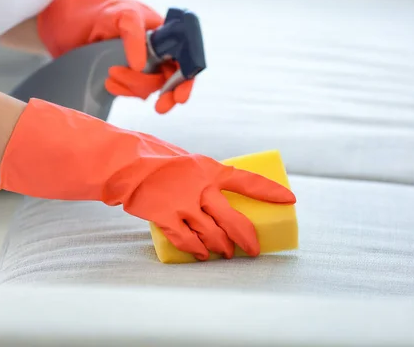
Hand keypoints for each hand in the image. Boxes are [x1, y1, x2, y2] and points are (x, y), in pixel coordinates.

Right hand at [0, 99, 295, 259]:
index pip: (248, 181)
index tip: (290, 200)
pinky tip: (203, 255)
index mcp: (209, 168)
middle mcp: (200, 187)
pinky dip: (197, 250)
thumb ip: (205, 176)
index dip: (271, 192)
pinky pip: (187, 240)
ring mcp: (183, 203)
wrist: (123, 164)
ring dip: (223, 248)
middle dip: (248, 238)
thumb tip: (221, 194)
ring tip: (227, 254)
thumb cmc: (156, 158)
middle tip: (254, 249)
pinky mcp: (165, 216)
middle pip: (233, 219)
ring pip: (212, 235)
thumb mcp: (187, 160)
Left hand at [37, 0, 193, 112]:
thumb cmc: (92, 9)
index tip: (179, 95)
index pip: (185, 56)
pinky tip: (109, 83)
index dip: (186, 77)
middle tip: (161, 107)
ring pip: (151, 87)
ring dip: (133, 87)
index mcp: (161, 31)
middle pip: (172, 76)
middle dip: (167, 93)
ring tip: (111, 78)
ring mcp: (140, 63)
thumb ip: (133, 35)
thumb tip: (142, 64)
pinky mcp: (125, 75)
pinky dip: (123, 91)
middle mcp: (155, 48)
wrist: (60, 22)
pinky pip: (133, 91)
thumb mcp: (118, 15)